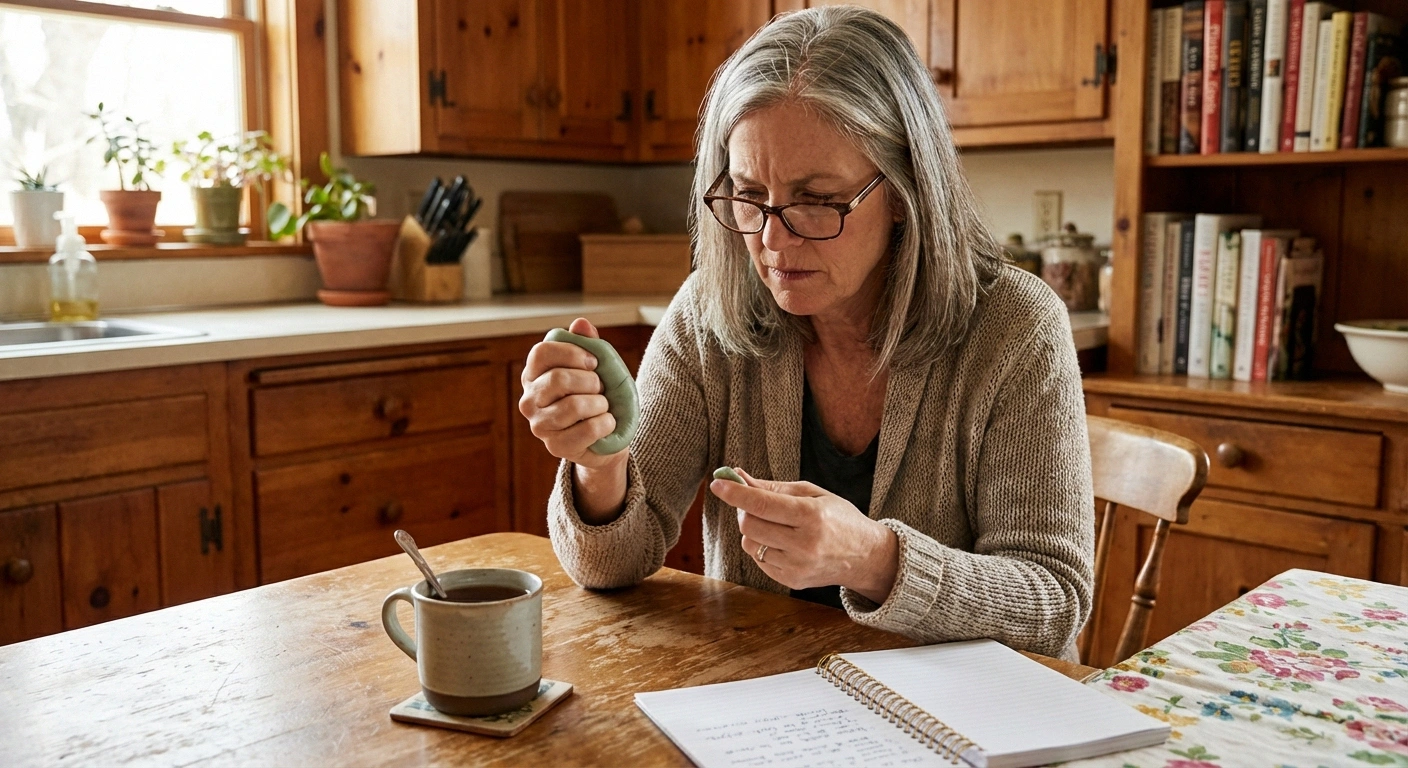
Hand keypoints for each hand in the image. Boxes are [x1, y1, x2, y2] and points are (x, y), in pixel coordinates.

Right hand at [520, 318, 625, 471]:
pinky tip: (607, 423)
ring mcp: (540, 425)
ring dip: (600, 404)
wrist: (608, 434)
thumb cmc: (598, 394)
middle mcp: (529, 400)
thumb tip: (580, 323)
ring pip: (574, 405)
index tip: (593, 362)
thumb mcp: (596, 366)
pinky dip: (605, 424)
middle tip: (600, 389)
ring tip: (604, 406)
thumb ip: (588, 344)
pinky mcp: (555, 447)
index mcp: (534, 374)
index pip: (541, 352)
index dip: (572, 353)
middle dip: (591, 382)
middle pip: (559, 379)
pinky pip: (587, 429)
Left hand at [710, 468, 898, 603]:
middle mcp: (804, 544)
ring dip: (753, 530)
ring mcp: (797, 566)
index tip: (718, 483)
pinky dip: (762, 546)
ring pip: (750, 543)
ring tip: (775, 524)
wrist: (865, 556)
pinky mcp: (791, 581)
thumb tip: (737, 477)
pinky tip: (782, 542)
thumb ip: (773, 488)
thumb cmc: (838, 518)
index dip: (736, 494)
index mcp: (811, 516)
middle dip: (744, 510)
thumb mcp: (812, 494)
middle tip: (752, 502)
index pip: (763, 505)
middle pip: (750, 525)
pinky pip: (759, 559)